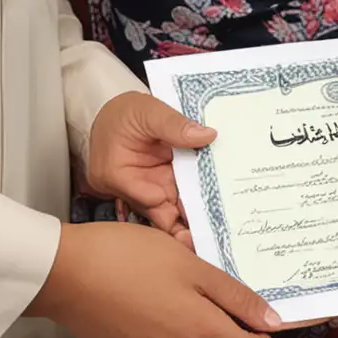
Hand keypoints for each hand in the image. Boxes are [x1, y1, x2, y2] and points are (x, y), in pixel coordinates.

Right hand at [27, 220, 281, 337]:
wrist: (69, 274)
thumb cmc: (128, 257)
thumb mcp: (189, 264)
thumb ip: (232, 295)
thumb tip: (271, 321)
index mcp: (200, 332)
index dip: (263, 337)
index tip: (263, 316)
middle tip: (235, 309)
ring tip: (203, 310)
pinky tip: (173, 318)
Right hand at [86, 91, 212, 235]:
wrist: (117, 113)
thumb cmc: (123, 112)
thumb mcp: (148, 110)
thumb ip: (175, 124)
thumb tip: (206, 135)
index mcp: (116, 175)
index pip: (149, 200)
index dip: (177, 206)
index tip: (205, 208)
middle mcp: (129, 190)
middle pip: (160, 215)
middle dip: (187, 222)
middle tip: (216, 227)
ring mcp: (146, 190)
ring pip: (171, 211)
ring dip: (193, 213)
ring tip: (221, 220)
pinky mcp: (158, 186)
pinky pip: (175, 200)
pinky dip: (192, 202)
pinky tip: (213, 208)